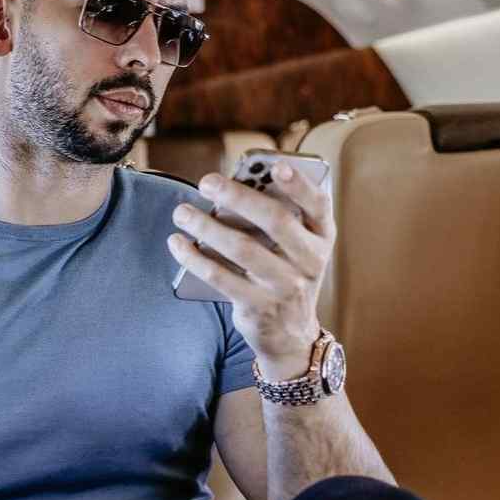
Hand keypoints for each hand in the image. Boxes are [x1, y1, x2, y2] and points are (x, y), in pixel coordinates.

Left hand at [166, 162, 335, 375]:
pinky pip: (220, 277)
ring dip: (206, 226)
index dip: (299, 185)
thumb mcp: (297, 248)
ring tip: (182, 212)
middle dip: (238, 196)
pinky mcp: (258, 307)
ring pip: (242, 248)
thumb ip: (278, 219)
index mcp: (321, 238)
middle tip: (207, 182)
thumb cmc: (287, 273)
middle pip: (275, 221)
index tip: (277, 165)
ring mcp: (285, 286)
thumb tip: (230, 189)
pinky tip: (178, 243)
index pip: (318, 205)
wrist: (290, 334)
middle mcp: (310, 261)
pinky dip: (194, 258)